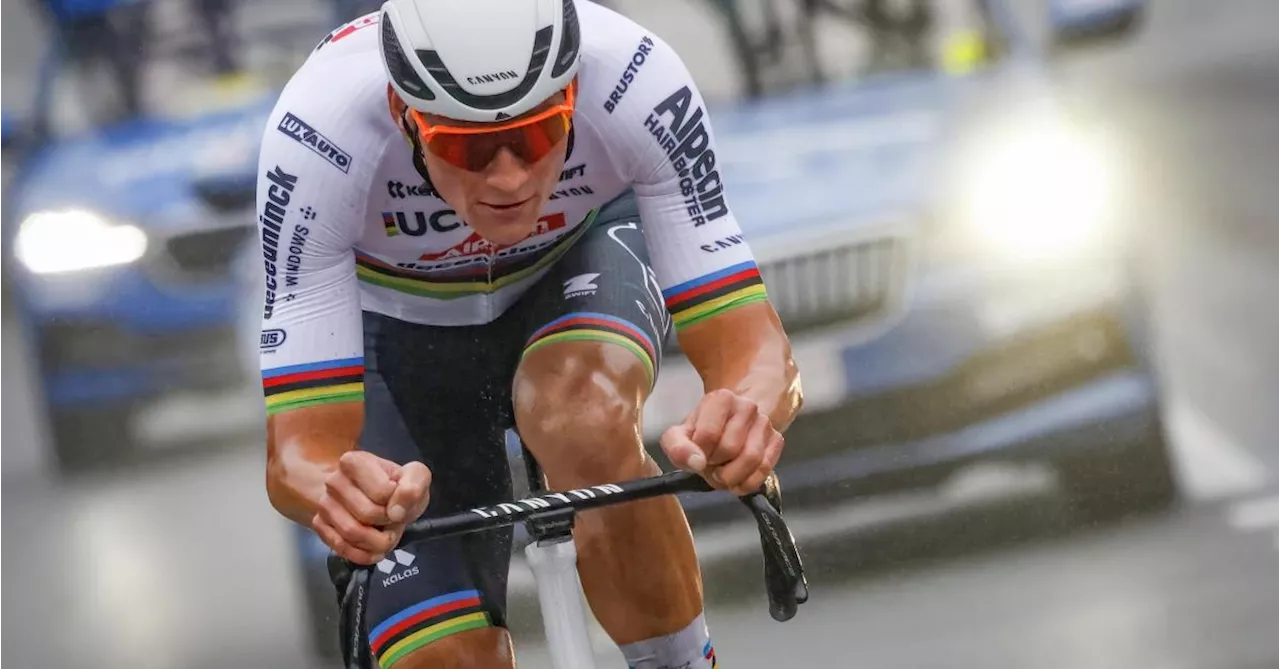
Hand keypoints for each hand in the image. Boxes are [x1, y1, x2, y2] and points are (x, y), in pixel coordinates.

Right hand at [311, 450, 431, 565]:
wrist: (374, 497)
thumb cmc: (395, 486)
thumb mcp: (415, 477)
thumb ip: (414, 485)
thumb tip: (397, 511)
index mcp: (354, 461)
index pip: (381, 492)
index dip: (397, 503)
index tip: (398, 501)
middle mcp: (333, 481)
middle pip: (366, 514)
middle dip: (388, 525)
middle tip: (395, 522)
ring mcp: (324, 504)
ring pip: (351, 533)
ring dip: (377, 543)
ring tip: (387, 537)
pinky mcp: (320, 525)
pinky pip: (341, 548)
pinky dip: (363, 555)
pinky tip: (375, 551)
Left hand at [660, 388, 784, 495]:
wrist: (729, 425)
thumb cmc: (702, 432)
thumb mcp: (680, 435)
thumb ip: (678, 448)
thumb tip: (696, 463)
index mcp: (722, 398)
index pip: (708, 435)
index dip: (700, 454)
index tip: (698, 456)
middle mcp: (748, 406)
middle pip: (730, 448)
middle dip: (716, 466)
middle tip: (710, 466)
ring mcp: (765, 423)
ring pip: (751, 460)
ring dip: (732, 477)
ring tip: (721, 474)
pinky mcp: (777, 440)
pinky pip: (765, 470)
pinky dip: (747, 483)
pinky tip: (736, 480)